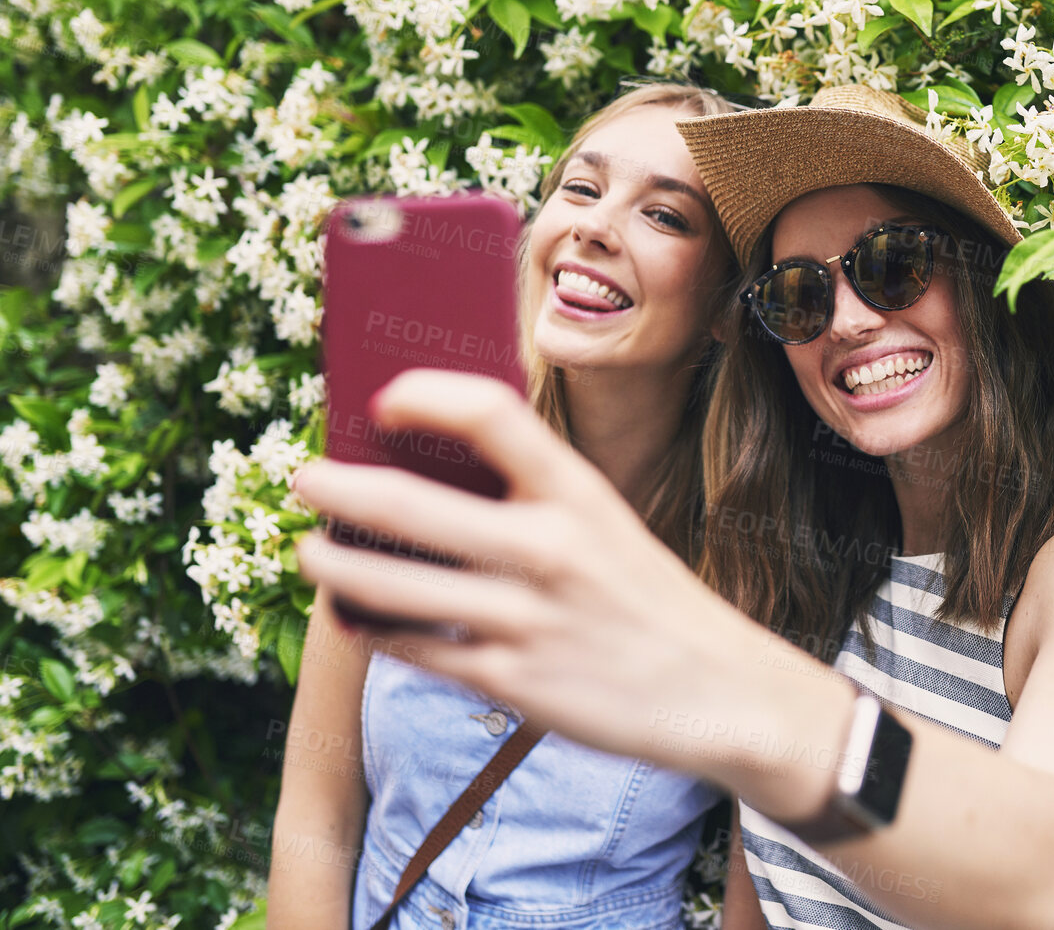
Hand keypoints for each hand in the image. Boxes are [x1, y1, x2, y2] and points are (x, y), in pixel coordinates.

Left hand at [291, 368, 769, 779]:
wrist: (720, 687)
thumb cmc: (650, 599)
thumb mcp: (608, 526)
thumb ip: (536, 500)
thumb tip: (435, 472)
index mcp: (579, 493)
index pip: (490, 412)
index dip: (425, 395)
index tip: (385, 402)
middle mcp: (550, 548)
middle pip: (410, 503)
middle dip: (336, 486)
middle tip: (304, 477)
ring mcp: (526, 618)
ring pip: (392, 585)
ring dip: (332, 564)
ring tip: (310, 552)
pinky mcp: (512, 680)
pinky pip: (415, 649)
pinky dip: (373, 629)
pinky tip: (356, 616)